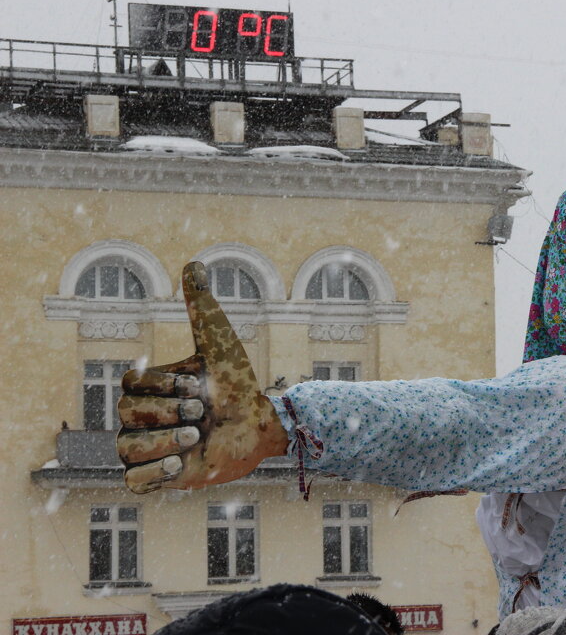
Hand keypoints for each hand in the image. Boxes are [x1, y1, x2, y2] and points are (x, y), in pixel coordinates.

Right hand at [117, 262, 288, 493]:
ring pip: (126, 448)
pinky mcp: (156, 477)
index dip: (164, 387)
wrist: (259, 426)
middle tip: (201, 412)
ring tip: (196, 438)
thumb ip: (202, 308)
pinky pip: (132, 482)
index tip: (197, 385)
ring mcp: (145, 449)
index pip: (129, 386)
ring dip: (167, 442)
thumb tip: (194, 263)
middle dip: (171, 413)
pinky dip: (156, 473)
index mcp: (147, 389)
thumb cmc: (237, 385)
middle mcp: (140, 418)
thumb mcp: (218, 344)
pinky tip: (183, 463)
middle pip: (128, 416)